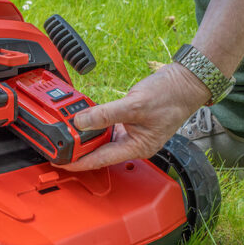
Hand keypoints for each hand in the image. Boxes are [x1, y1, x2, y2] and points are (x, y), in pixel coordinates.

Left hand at [59, 63, 209, 170]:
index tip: (61, 162)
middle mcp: (133, 144)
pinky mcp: (129, 122)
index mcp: (137, 148)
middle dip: (79, 149)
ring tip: (66, 133)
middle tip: (58, 146)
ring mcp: (132, 133)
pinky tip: (83, 119)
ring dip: (86, 135)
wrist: (185, 82)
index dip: (79, 162)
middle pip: (100, 151)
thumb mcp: (134, 105)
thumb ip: (105, 114)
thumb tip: (81, 122)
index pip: (101, 159)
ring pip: (102, 139)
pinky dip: (94, 123)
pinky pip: (107, 126)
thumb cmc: (170, 96)